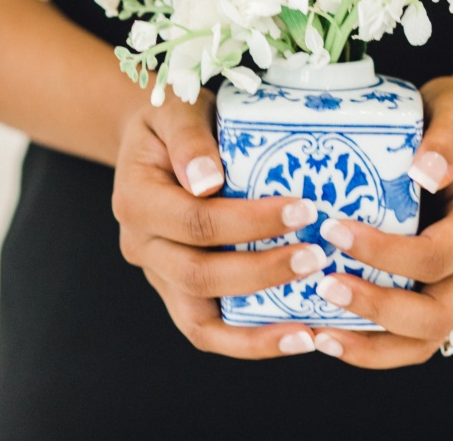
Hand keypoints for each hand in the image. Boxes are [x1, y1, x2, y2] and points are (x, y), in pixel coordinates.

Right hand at [111, 88, 332, 357]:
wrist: (156, 139)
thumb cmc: (175, 119)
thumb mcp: (178, 108)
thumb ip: (190, 138)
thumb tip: (208, 181)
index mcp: (136, 200)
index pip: (195, 221)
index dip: (249, 221)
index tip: (302, 209)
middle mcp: (141, 246)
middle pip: (199, 275)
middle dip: (262, 271)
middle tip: (316, 257)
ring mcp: (159, 275)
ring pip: (200, 322)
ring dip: (257, 328)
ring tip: (310, 326)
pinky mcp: (180, 293)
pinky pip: (210, 331)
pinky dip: (250, 343)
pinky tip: (297, 337)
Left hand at [310, 74, 452, 367]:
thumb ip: (447, 138)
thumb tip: (425, 172)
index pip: (438, 256)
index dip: (386, 253)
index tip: (335, 232)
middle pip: (437, 314)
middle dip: (377, 308)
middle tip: (324, 285)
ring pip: (424, 340)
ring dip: (371, 343)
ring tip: (318, 332)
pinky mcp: (433, 289)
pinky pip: (408, 335)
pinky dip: (370, 343)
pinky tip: (325, 332)